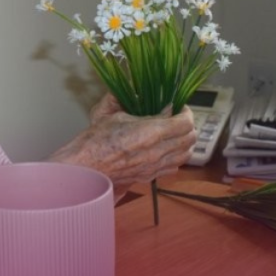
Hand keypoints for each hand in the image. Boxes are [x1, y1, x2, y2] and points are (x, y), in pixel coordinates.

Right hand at [48, 94, 196, 191]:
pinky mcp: (150, 176)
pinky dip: (175, 156)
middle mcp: (158, 152)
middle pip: (190, 138)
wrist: (85, 167)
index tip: (178, 106)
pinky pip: (175, 167)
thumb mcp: (114, 114)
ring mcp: (155, 167)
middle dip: (187, 126)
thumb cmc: (95, 140)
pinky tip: (165, 150)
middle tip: (177, 118)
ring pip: (186, 154)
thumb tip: (151, 98)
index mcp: (151, 132)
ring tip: (174, 134)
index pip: (185, 122)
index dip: (185, 112)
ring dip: (184, 142)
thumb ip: (137, 105)